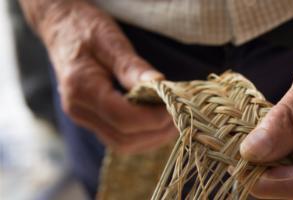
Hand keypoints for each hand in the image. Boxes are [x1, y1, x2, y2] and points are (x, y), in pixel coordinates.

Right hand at [32, 1, 176, 153]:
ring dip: (151, 138)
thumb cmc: (85, 28)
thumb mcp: (111, 41)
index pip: (123, 119)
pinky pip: (117, 137)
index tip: (176, 107)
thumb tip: (160, 85)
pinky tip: (156, 122)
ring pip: (121, 144)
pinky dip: (141, 135)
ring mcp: (83, 116)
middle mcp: (79, 110)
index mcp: (82, 88)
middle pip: (123, 139)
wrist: (61, 27)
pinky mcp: (90, 117)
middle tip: (180, 117)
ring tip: (172, 121)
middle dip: (156, 132)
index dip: (153, 118)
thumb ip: (133, 67)